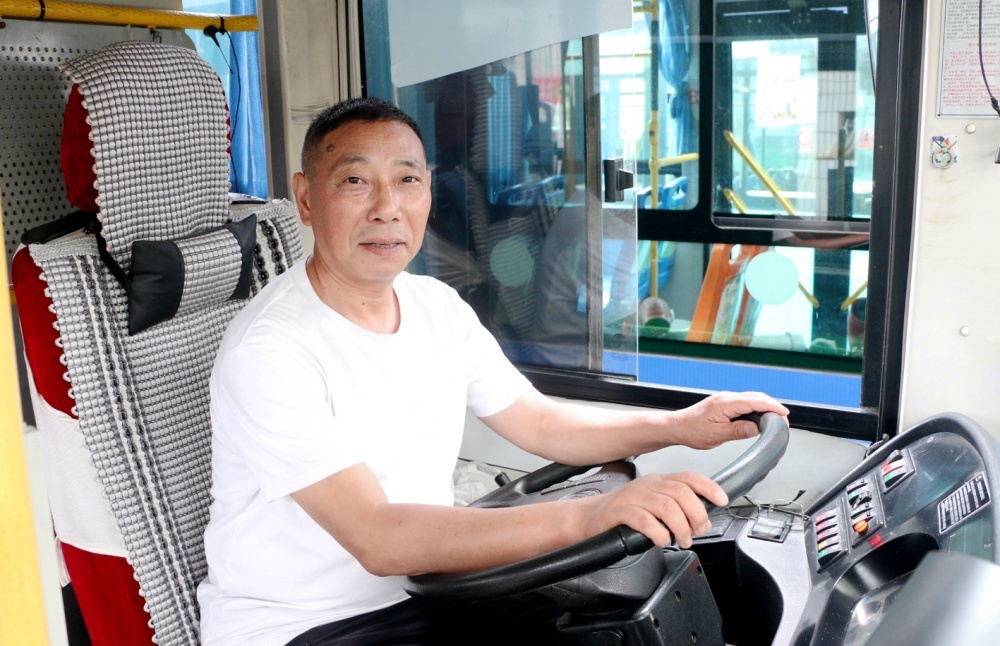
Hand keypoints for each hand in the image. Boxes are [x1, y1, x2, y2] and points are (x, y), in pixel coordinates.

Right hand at [582, 472, 727, 548]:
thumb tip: (703, 519)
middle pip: (681, 492)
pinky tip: (661, 540)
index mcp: (658, 481)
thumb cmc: (623, 514)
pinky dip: (657, 532)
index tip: (722, 500)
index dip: (708, 487)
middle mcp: (647, 485)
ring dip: (680, 527)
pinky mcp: (619, 511)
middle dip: (696, 514)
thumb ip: (676, 508)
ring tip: (681, 540)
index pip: (688, 477)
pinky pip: (643, 519)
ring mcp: (632, 496)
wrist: (589, 518)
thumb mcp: (653, 505)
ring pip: (666, 506)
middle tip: (698, 531)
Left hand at [672, 391, 788, 450]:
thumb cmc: (692, 431)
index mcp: (725, 403)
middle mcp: (726, 398)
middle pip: (756, 397)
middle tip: (784, 421)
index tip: (784, 414)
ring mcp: (725, 400)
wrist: (677, 427)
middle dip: (773, 407)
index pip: (755, 401)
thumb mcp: (716, 435)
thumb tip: (757, 429)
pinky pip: (745, 403)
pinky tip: (760, 418)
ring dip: (765, 407)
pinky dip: (756, 408)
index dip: (772, 406)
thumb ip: (738, 431)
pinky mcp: (724, 404)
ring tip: (775, 421)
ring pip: (751, 399)